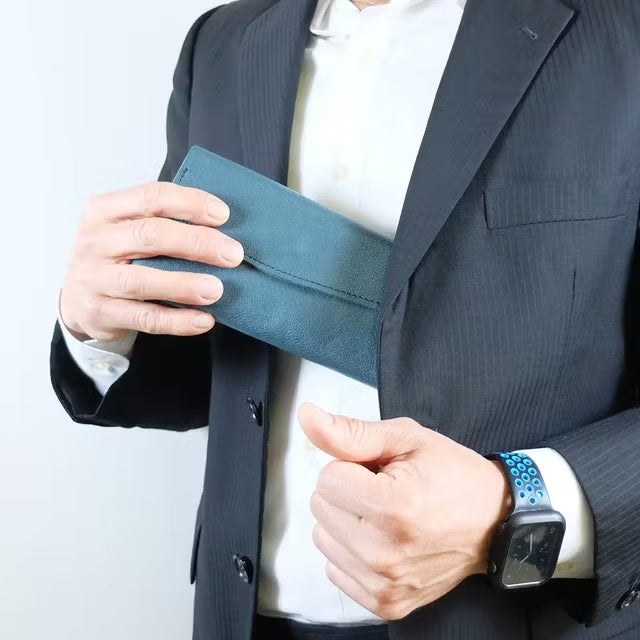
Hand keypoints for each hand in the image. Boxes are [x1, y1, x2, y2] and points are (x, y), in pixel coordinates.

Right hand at [59, 181, 243, 340]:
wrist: (77, 300)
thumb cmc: (116, 258)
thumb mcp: (127, 230)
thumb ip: (163, 222)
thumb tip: (222, 227)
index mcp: (105, 211)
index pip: (151, 198)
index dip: (190, 204)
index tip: (223, 215)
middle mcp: (95, 242)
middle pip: (150, 236)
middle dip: (197, 243)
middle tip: (233, 254)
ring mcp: (95, 279)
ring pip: (142, 281)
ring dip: (184, 285)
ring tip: (217, 289)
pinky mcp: (100, 313)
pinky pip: (144, 318)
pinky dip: (177, 321)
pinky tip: (203, 320)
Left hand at [298, 403, 511, 619]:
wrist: (493, 521)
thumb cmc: (452, 475)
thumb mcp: (405, 439)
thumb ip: (350, 431)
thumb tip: (307, 417)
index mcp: (391, 506)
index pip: (327, 478)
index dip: (351, 466)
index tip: (381, 471)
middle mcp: (384, 552)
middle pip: (321, 507)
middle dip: (347, 492)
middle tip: (385, 490)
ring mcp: (385, 583)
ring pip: (323, 537)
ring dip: (346, 521)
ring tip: (385, 515)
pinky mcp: (386, 604)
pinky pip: (335, 568)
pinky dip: (352, 551)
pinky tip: (382, 541)